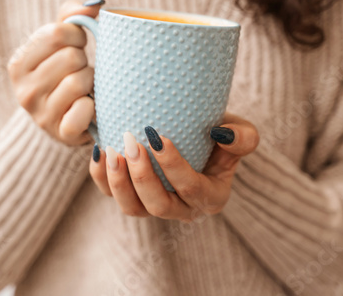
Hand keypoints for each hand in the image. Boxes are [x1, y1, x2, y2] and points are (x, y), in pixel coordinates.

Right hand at [8, 0, 102, 145]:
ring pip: (78, 82)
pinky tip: (88, 107)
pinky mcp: (61, 133)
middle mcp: (24, 91)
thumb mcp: (61, 44)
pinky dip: (93, 107)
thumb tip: (93, 5)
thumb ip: (71, 17)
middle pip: (70, 57)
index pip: (56, 33)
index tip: (76, 46)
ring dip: (91, 83)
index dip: (77, 36)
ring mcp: (41, 115)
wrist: (68, 121)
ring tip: (85, 88)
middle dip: (83, 61)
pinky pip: (83, 111)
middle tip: (80, 71)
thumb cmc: (65, 75)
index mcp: (19, 64)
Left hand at [89, 113, 259, 221]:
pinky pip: (114, 196)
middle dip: (142, 176)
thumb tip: (220, 134)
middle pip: (159, 206)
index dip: (174, 166)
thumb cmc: (218, 136)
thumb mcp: (241, 133)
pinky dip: (102, 178)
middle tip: (131, 142)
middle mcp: (183, 209)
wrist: (196, 136)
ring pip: (133, 209)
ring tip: (111, 150)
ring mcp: (156, 206)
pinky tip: (99, 151)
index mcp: (211, 197)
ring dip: (119, 182)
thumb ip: (243, 137)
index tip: (158, 136)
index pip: (191, 188)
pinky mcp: (133, 197)